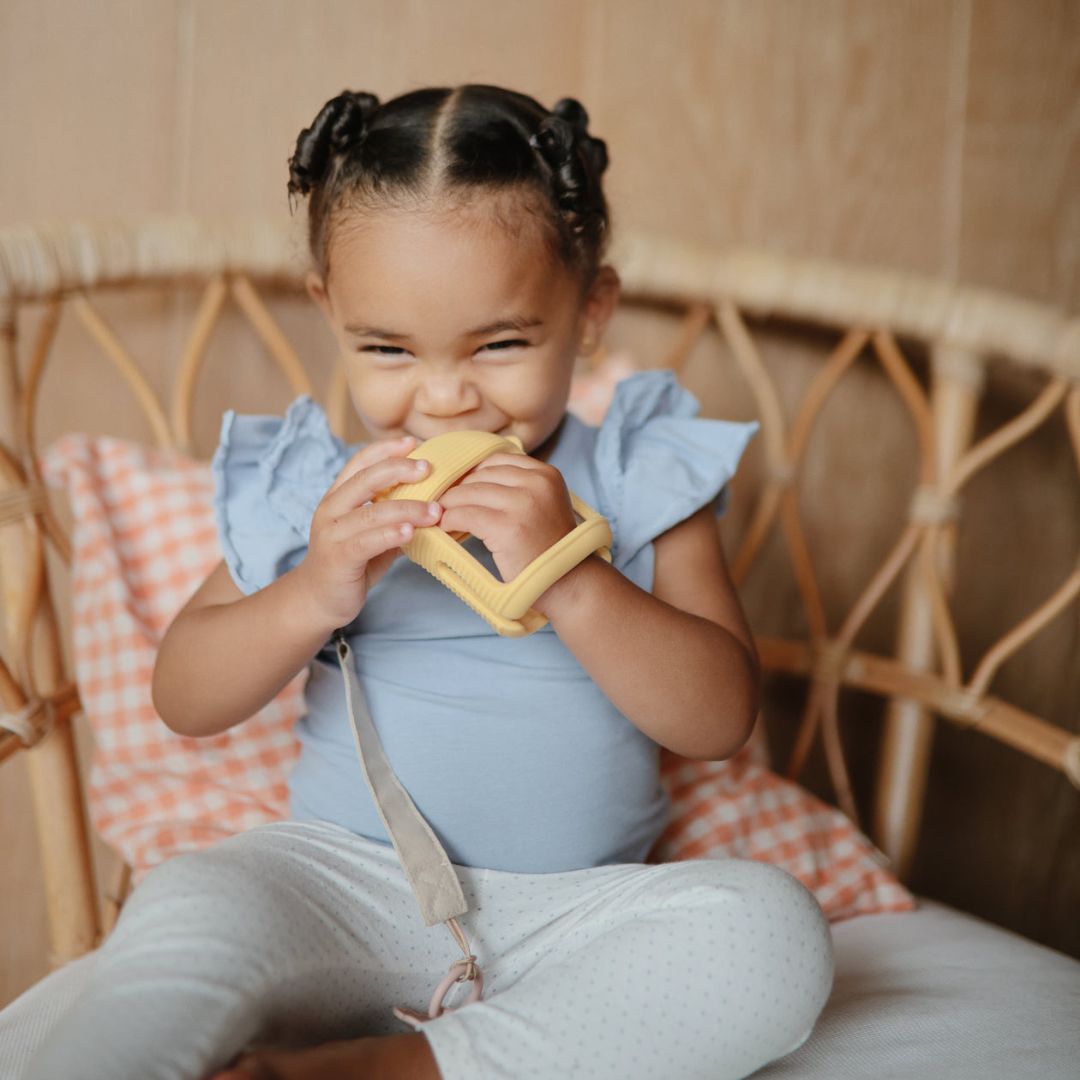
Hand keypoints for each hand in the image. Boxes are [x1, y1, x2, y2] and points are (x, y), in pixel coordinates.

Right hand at [295, 435, 442, 627]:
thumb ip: (394, 516)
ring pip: (371, 513)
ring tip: (434, 511)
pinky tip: (411, 532)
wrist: (318, 599)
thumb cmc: (351, 562)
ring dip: (407, 509)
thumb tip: (435, 501)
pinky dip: (390, 535)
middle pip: (364, 479)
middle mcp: (331, 510)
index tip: (413, 442)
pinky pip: (366, 542)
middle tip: (429, 469)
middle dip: (398, 470)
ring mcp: (332, 534)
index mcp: (338, 497)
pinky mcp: (338, 558)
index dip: (386, 449)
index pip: (359, 462)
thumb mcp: (373, 532)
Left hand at [436, 452, 577, 585]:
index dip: (472, 473)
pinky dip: (450, 520)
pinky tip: (447, 528)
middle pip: (479, 476)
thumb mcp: (544, 503)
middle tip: (444, 504)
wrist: (567, 581)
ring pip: (468, 493)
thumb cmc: (549, 546)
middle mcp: (536, 484)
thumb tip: (471, 477)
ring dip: (449, 505)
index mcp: (546, 474)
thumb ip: (519, 486)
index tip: (460, 487)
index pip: (496, 460)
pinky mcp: (506, 527)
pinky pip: (464, 515)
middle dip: (458, 490)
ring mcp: (522, 504)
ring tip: (442, 515)